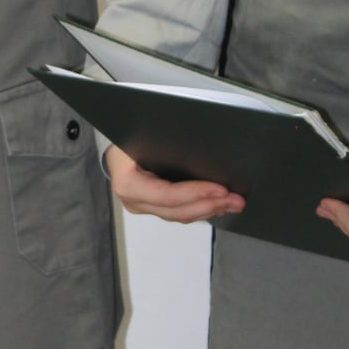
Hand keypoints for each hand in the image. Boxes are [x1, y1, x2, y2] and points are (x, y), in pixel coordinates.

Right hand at [104, 144, 244, 222]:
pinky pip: (179, 212)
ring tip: (233, 203)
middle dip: (209, 205)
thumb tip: (202, 143)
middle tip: (235, 200)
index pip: (166, 194)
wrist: (113, 144)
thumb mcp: (141, 133)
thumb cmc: (127, 136)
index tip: (221, 189)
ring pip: (180, 215)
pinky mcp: (154, 207)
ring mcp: (143, 206)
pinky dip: (200, 209)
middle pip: (176, 210)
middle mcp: (134, 200)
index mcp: (128, 182)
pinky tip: (218, 205)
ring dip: (209, 209)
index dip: (195, 194)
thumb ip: (165, 141)